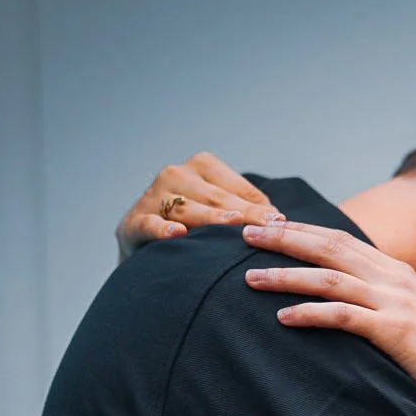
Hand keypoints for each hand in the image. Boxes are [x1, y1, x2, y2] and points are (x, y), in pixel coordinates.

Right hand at [116, 152, 284, 260]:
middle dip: (244, 216)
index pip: (238, 189)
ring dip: (211, 220)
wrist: (146, 248)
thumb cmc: (196, 229)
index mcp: (202, 166)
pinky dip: (162, 229)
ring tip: (232, 228)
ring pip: (188, 209)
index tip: (282, 224)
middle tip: (268, 231)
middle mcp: (176, 174)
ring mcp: (152, 196)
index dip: (260, 208)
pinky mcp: (134, 221)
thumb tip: (280, 220)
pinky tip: (179, 234)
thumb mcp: (223, 213)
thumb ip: (249, 210)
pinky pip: (150, 224)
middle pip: (218, 199)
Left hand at [241, 220, 415, 415]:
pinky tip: (283, 317)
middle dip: (283, 238)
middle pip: (328, 247)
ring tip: (250, 279)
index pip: (340, 238)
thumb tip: (349, 296)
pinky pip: (342, 316)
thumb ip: (384, 298)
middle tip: (245, 234)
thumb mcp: (413, 314)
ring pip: (328, 278)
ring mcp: (394, 302)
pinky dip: (310, 314)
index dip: (302, 229)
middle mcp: (393, 278)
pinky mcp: (393, 329)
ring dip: (286, 276)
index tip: (268, 224)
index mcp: (396, 270)